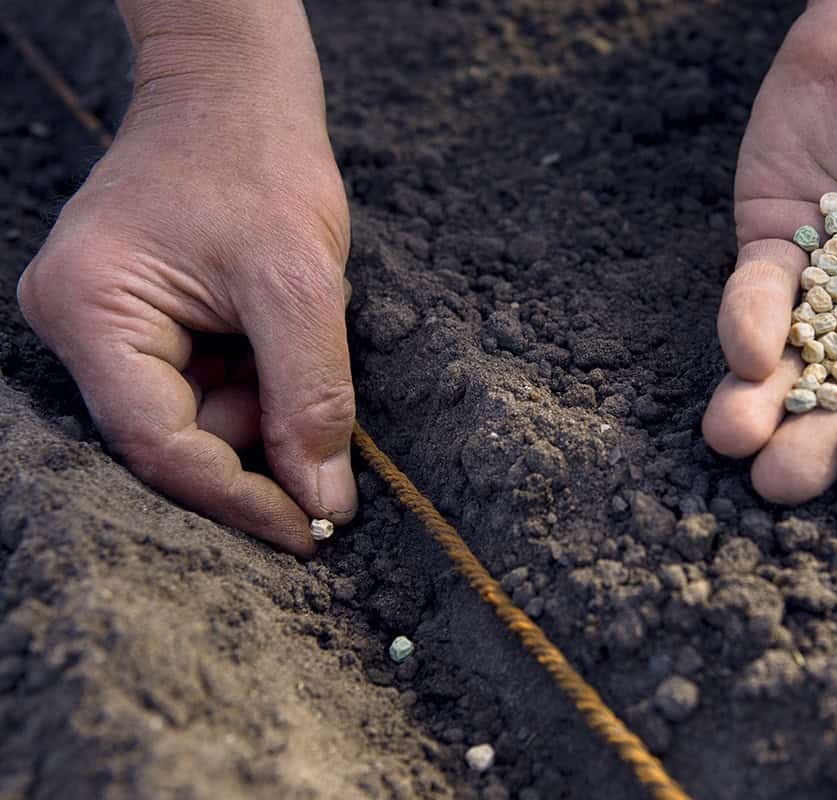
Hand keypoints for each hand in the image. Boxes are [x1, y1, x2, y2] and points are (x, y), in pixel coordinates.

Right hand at [17, 2, 354, 554]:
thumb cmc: (259, 162)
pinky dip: (254, 380)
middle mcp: (79, 326)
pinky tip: (276, 336)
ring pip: (195, 416)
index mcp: (91, 313)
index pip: (160, 446)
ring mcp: (105, 323)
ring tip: (294, 340)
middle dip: (256, 449)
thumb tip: (321, 504)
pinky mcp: (141, 319)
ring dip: (261, 407)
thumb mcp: (300, 284)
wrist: (237, 90)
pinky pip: (201, 382)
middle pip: (173, 438)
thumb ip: (310, 397)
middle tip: (325, 451)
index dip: (238, 500)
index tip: (309, 533)